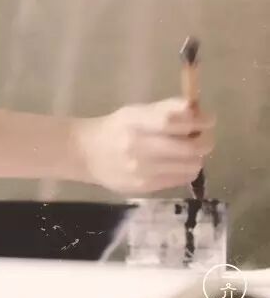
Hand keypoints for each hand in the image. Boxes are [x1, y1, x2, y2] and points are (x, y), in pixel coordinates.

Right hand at [73, 97, 214, 194]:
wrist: (87, 154)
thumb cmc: (116, 128)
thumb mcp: (135, 112)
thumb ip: (165, 110)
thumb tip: (196, 108)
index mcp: (134, 121)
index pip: (171, 120)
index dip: (197, 119)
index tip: (209, 118)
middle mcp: (138, 147)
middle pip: (188, 147)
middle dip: (204, 140)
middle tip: (205, 135)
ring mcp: (143, 170)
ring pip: (189, 166)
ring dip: (197, 156)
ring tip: (190, 150)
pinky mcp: (146, 188)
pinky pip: (180, 179)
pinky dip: (186, 169)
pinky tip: (177, 163)